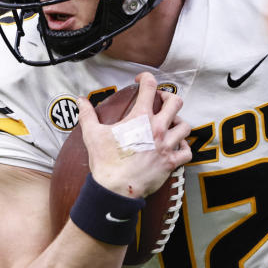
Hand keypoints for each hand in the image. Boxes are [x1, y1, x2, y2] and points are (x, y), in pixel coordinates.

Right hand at [77, 72, 191, 197]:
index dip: (146, 78)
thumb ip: (87, 114)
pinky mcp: (171, 162)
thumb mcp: (92, 134)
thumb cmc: (105, 162)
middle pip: (175, 102)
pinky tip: (177, 146)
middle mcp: (157, 129)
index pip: (149, 87)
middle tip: (161, 101)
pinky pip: (187, 151)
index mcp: (140, 118)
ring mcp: (166, 146)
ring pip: (185, 126)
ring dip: (178, 122)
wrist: (116, 189)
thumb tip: (80, 101)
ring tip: (170, 124)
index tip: (141, 80)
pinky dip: (184, 147)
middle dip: (169, 98)